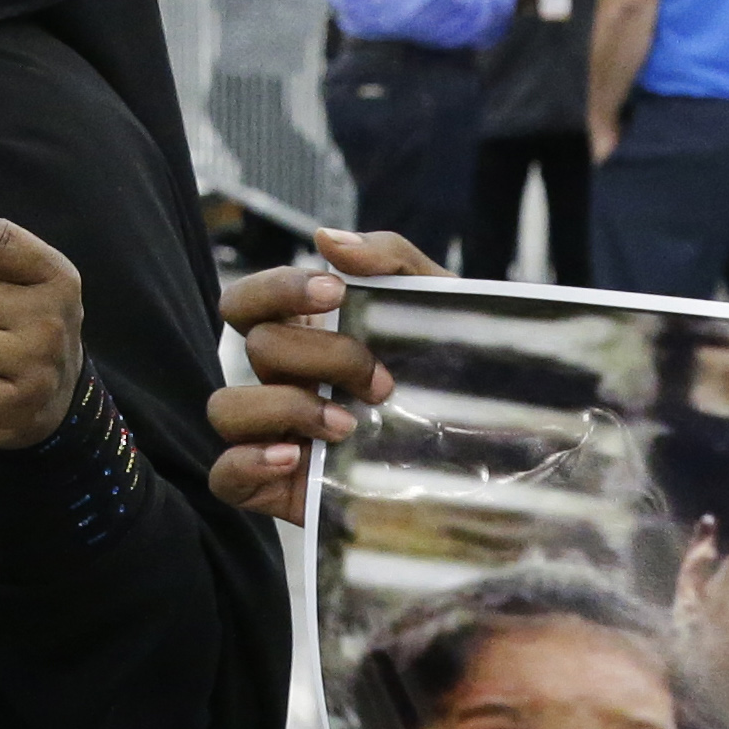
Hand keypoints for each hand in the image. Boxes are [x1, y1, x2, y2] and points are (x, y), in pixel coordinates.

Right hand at [205, 228, 442, 520]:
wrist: (502, 460)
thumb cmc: (462, 377)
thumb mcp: (441, 309)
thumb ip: (392, 262)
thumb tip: (326, 238)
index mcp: (309, 337)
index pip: (249, 301)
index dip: (276, 289)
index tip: (335, 293)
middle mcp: (287, 383)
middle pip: (257, 348)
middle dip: (323, 357)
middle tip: (382, 382)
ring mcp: (280, 435)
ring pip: (225, 408)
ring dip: (284, 408)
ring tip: (346, 426)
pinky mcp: (282, 489)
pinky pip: (225, 475)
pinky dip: (247, 462)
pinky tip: (295, 458)